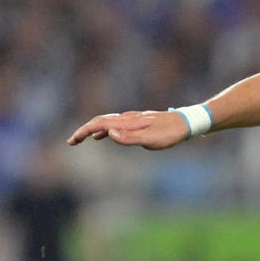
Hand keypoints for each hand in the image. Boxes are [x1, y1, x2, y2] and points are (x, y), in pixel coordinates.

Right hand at [67, 109, 190, 149]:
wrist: (187, 122)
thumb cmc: (170, 133)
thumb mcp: (151, 140)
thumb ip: (129, 138)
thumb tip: (108, 134)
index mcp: (127, 122)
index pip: (99, 124)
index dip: (83, 132)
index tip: (72, 141)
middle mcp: (127, 118)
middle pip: (99, 121)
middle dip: (84, 130)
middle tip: (72, 142)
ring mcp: (133, 119)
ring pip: (107, 121)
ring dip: (93, 129)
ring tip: (83, 139)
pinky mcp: (138, 121)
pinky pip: (116, 123)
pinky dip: (105, 129)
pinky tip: (104, 136)